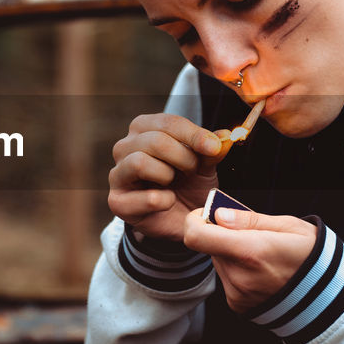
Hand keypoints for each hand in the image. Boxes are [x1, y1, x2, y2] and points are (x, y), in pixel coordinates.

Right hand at [108, 113, 224, 242]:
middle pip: (154, 140)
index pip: (167, 122)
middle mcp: (125, 147)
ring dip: (168, 175)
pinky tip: (168, 201)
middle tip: (193, 170)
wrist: (182, 221)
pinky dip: (165, 201)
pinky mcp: (118, 201)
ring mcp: (118, 174)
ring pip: (140, 162)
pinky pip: (146, 197)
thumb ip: (212, 150)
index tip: (215, 147)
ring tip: (176, 183)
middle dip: (183, 157)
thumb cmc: (189, 186)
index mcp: (144, 129)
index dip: (193, 134)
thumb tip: (225, 136)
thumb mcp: (205, 165)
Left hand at [182, 206, 317, 314]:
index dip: (194, 221)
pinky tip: (260, 271)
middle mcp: (240, 277)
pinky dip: (237, 271)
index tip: (207, 214)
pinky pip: (226, 279)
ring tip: (260, 254)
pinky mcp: (238, 306)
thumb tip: (219, 215)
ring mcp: (237, 294)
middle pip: (209, 247)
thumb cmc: (311, 255)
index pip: (197, 237)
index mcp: (251, 252)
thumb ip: (248, 220)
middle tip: (249, 233)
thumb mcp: (288, 226)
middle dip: (221, 235)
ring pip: (218, 262)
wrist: (328, 296)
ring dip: (230, 254)